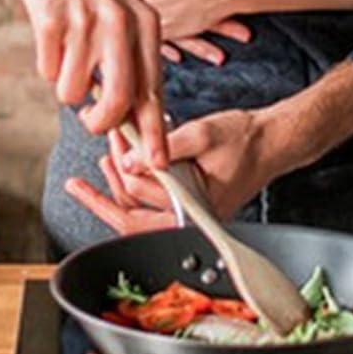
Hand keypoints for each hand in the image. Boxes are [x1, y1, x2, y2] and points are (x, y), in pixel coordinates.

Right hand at [0, 0, 167, 165]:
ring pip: (73, 92)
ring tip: (70, 57)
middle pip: (116, 102)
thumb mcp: (127, 19)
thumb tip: (136, 120)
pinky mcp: (52, 23)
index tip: (156, 162)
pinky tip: (54, 40)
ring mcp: (85, 23)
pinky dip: (48, 65)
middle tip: (91, 122)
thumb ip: (134, 63)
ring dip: (67, 85)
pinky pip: (48, 71)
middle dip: (101, 124)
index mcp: (146, 25)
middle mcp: (120, 25)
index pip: (153, 90)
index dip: (154, 131)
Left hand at [65, 109, 280, 233]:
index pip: (141, 203)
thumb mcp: (202, 135)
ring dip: (118, 184)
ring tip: (103, 160)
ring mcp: (188, 212)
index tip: (94, 171)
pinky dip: (135, 182)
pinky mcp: (189, 202)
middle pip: (133, 218)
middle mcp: (190, 218)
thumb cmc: (245, 139)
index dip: (116, 180)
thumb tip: (129, 161)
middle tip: (80, 180)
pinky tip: (122, 163)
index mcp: (195, 209)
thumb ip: (165, 149)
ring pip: (140, 210)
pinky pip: (153, 202)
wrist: (271, 140)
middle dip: (105, 194)